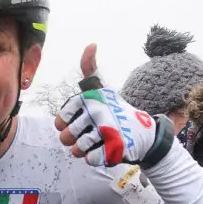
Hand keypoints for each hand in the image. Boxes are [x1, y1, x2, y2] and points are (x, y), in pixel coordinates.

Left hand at [55, 45, 157, 166]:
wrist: (143, 133)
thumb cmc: (115, 110)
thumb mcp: (102, 88)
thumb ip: (90, 69)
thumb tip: (91, 44)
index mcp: (89, 98)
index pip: (59, 119)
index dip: (67, 124)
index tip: (81, 121)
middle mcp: (96, 112)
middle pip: (66, 137)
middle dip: (75, 140)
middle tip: (90, 134)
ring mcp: (105, 130)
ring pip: (76, 150)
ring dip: (85, 150)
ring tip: (97, 142)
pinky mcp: (113, 148)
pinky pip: (89, 159)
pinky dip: (96, 158)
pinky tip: (105, 149)